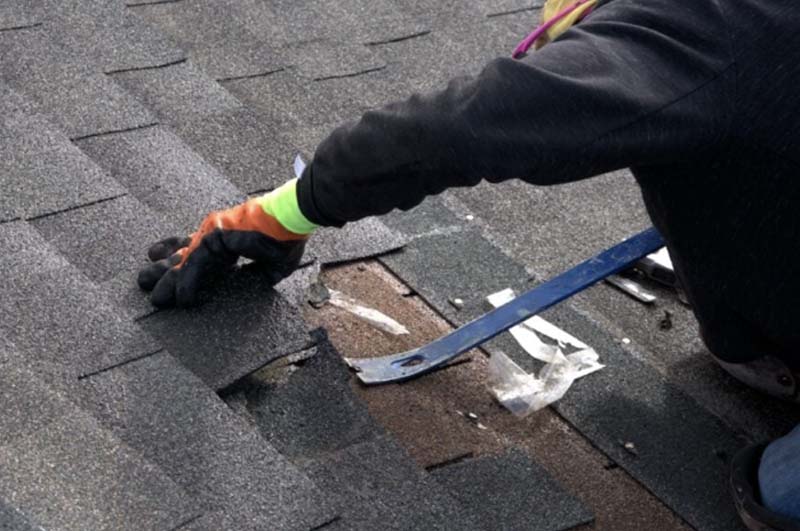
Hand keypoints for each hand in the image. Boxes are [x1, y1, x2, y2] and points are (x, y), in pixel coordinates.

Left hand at [138, 196, 308, 307]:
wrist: (293, 218)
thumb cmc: (287, 236)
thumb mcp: (271, 264)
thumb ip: (258, 275)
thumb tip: (252, 287)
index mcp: (225, 237)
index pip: (194, 248)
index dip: (175, 255)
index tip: (160, 262)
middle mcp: (214, 232)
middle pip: (180, 253)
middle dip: (161, 269)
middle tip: (144, 281)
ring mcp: (212, 233)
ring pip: (182, 259)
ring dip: (166, 278)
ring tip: (149, 289)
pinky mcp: (216, 237)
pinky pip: (196, 264)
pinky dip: (188, 282)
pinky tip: (181, 297)